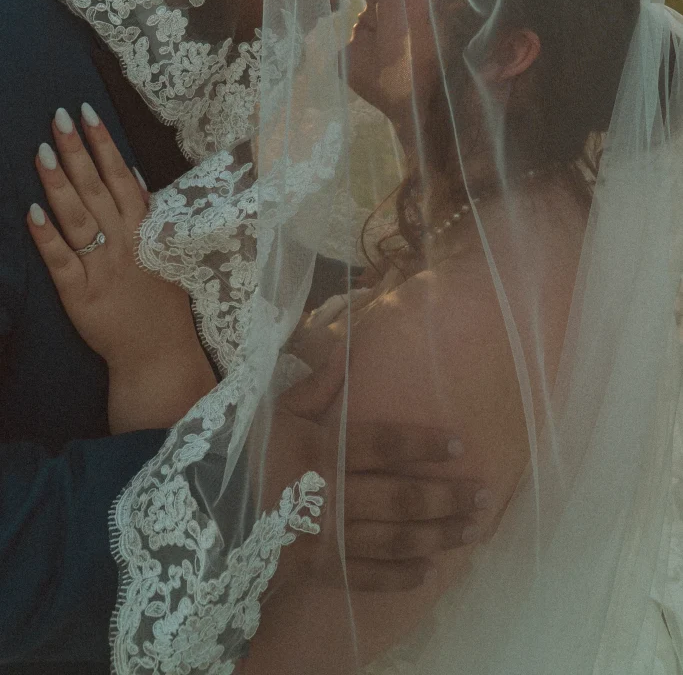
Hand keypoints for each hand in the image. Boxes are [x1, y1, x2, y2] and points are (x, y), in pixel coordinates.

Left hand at [27, 104, 215, 431]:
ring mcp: (102, 269)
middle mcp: (124, 244)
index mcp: (146, 231)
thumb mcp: (166, 251)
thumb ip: (147, 212)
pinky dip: (47, 237)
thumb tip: (130, 172)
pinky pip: (61, 262)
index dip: (103, 145)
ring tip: (41, 151)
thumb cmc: (161, 302)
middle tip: (58, 117)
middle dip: (77, 152)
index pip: (121, 178)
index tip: (87, 113)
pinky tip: (31, 212)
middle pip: (96, 190)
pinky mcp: (80, 296)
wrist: (158, 355)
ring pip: (78, 219)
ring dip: (60, 185)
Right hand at [259, 344, 487, 593]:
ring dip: (435, 536)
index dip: (422, 446)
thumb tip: (348, 350)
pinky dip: (396, 576)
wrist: (199, 514)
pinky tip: (427, 572)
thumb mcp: (273, 412)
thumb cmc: (239, 455)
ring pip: (390, 539)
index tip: (459, 445)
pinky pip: (363, 576)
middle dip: (446, 497)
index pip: (382, 445)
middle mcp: (329, 497)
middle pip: (398, 498)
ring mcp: (324, 538)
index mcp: (320, 451)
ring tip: (471, 532)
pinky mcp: (315, 570)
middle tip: (485, 496)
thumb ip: (316, 386)